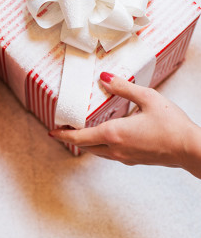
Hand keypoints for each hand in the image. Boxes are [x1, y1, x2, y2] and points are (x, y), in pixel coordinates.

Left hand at [49, 73, 200, 176]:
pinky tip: (105, 135)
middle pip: (85, 146)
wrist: (190, 149)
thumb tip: (104, 77)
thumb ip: (123, 88)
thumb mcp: (148, 98)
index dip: (63, 134)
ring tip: (81, 131)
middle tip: (63, 128)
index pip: (79, 137)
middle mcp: (115, 149)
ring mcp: (124, 157)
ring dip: (86, 143)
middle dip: (72, 138)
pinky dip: (100, 145)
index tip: (52, 131)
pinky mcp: (133, 160)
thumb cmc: (172, 126)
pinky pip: (109, 154)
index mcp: (114, 134)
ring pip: (97, 152)